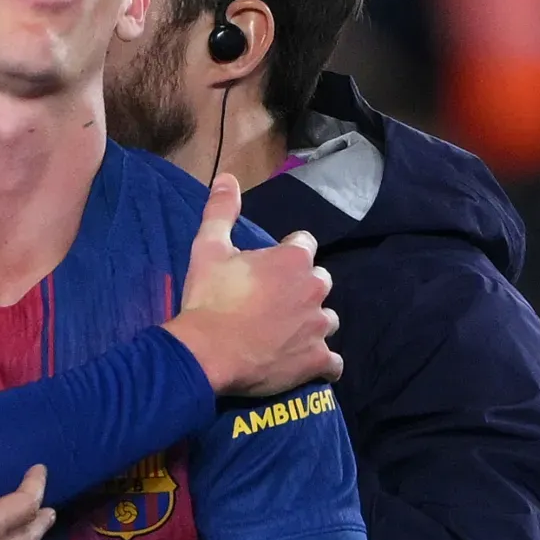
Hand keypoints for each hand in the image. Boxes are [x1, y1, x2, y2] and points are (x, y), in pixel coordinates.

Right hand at [165, 173, 341, 397]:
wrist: (207, 352)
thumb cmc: (208, 298)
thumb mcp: (208, 248)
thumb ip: (222, 211)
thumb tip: (227, 177)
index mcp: (293, 259)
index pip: (304, 245)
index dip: (284, 255)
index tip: (264, 269)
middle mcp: (315, 289)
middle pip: (319, 281)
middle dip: (301, 288)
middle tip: (270, 302)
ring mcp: (319, 327)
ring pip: (326, 319)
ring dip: (310, 323)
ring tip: (283, 333)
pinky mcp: (317, 360)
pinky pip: (332, 362)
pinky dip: (321, 362)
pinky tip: (302, 361)